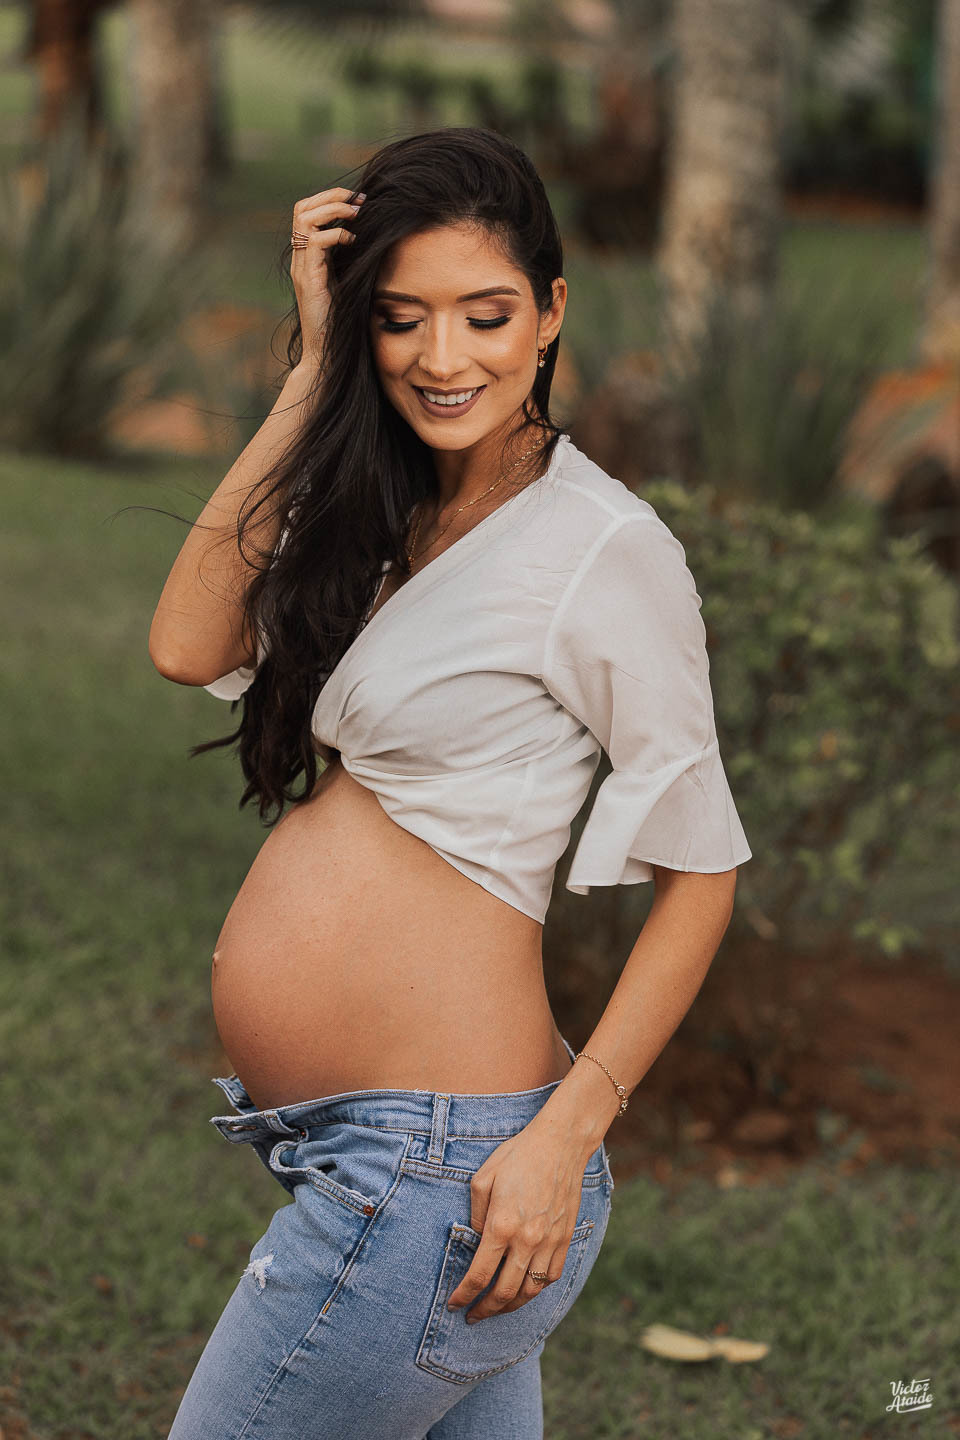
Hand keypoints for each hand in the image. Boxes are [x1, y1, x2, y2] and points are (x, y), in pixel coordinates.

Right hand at [289, 185, 364, 365]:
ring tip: (358, 214)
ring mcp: (301, 268)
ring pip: (304, 217)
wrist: (326, 354)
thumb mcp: (349, 284)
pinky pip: (316, 242)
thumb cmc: (343, 324)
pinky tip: (354, 241)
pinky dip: (336, 234)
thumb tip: (374, 240)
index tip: (360, 201)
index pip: (308, 212)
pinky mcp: (308, 279)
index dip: (331, 199)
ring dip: (334, 209)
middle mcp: (301, 259)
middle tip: (360, 200)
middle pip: (301, 207)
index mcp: (309, 258)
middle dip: (332, 196)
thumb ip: (352, 262)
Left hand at [446, 1125, 587, 1322]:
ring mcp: (549, 1241)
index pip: (479, 1275)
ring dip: (510, 1306)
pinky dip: (536, 1289)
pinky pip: (551, 1276)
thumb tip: (475, 1241)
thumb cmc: (517, 1156)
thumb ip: (475, 1215)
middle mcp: (526, 1240)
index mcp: (501, 1225)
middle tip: (472, 1316)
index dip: (464, 1295)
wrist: (560, 1144)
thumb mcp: (483, 1178)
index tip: (454, 1304)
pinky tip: (525, 1289)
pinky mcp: (564, 1238)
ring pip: (530, 1291)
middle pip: (504, 1292)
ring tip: (497, 1309)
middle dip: (485, 1310)